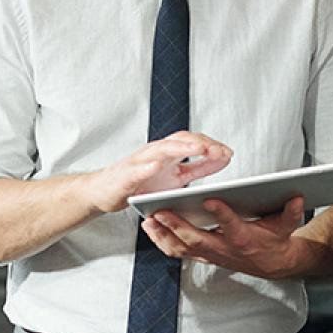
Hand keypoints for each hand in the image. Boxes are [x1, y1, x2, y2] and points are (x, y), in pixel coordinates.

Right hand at [79, 132, 232, 215]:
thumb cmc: (139, 183)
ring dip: (181, 147)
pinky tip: (157, 166)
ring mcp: (139, 162)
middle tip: (219, 150)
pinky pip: (137, 169)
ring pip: (162, 149)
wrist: (104, 191)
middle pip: (180, 140)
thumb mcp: (176, 177)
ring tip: (199, 148)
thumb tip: (223, 159)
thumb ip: (198, 167)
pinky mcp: (125, 175)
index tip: (229, 153)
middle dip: (201, 143)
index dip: (211, 145)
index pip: (193, 141)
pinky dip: (147, 166)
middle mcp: (155, 152)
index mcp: (168, 153)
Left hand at [141, 196, 307, 279]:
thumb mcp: (286, 226)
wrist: (271, 265)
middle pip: (196, 239)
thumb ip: (291, 212)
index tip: (210, 199)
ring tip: (148, 220)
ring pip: (182, 249)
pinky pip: (177, 251)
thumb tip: (297, 197)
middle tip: (160, 211)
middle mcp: (223, 249)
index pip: (232, 225)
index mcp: (243, 239)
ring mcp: (210, 254)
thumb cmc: (275, 241)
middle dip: (176, 226)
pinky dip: (162, 241)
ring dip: (163, 236)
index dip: (221, 214)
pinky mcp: (202, 255)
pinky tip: (151, 227)